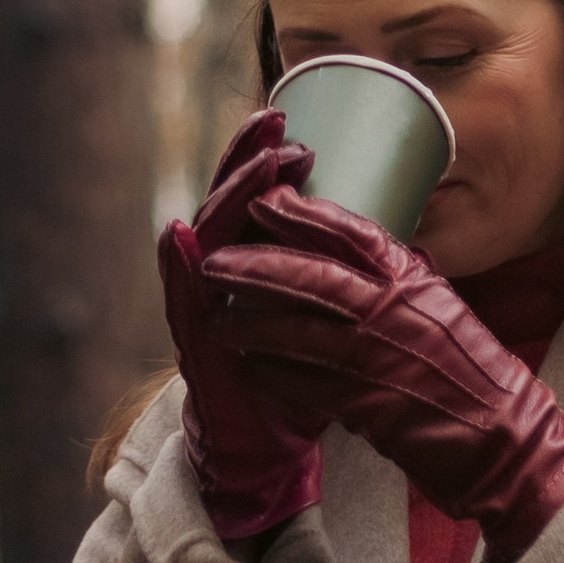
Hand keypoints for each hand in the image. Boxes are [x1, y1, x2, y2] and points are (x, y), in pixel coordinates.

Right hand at [159, 110, 325, 543]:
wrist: (266, 443)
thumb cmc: (301, 373)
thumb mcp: (327, 314)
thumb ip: (339, 273)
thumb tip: (388, 232)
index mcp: (255, 260)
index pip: (257, 196)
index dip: (268, 158)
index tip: (295, 120)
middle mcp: (221, 274)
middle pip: (229, 202)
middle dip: (247, 158)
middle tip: (274, 119)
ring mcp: (203, 304)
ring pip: (207, 236)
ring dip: (228, 195)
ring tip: (256, 161)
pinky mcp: (194, 343)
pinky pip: (180, 297)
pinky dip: (175, 264)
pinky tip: (177, 232)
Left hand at [199, 182, 563, 562]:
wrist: (510, 441)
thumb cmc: (473, 373)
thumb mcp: (438, 306)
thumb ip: (396, 279)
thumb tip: (354, 249)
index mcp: (414, 280)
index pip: (351, 232)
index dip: (303, 213)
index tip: (264, 198)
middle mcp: (396, 311)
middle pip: (312, 277)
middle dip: (257, 265)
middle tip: (214, 260)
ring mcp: (381, 359)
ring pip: (299, 331)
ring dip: (251, 323)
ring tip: (216, 317)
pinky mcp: (370, 406)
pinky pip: (306, 383)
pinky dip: (271, 374)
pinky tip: (245, 366)